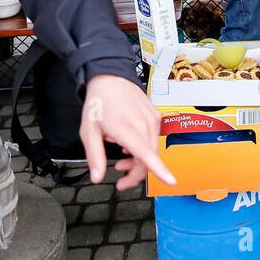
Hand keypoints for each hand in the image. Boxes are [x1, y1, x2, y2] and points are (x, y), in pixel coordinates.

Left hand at [81, 74, 174, 190]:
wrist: (111, 78)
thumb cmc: (99, 103)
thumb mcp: (88, 131)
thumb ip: (95, 156)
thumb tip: (97, 177)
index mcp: (125, 128)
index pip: (146, 153)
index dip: (159, 170)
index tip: (170, 181)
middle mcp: (143, 123)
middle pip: (148, 158)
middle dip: (135, 173)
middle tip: (120, 179)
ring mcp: (152, 119)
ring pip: (152, 150)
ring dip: (139, 161)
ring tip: (122, 158)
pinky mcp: (156, 117)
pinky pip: (153, 139)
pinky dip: (143, 148)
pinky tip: (130, 143)